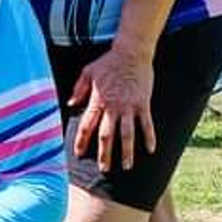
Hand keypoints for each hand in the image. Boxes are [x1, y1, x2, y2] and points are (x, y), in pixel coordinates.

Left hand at [71, 46, 155, 172]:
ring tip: (127, 166)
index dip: (81, 141)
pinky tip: (151, 150)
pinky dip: (149, 137)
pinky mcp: (144, 104)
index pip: (86, 125)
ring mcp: (129, 106)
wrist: (132, 52)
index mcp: (97, 101)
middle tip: (104, 169)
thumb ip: (78, 89)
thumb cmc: (108, 62)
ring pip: (128, 134)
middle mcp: (113, 107)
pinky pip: (147, 124)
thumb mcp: (87, 72)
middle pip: (107, 136)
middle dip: (105, 154)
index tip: (78, 154)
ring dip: (127, 152)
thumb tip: (70, 104)